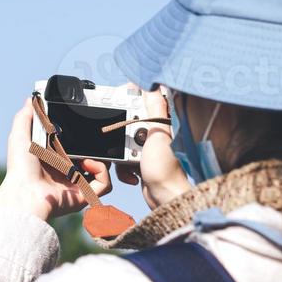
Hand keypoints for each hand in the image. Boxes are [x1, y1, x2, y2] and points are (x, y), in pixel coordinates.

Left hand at [0, 98, 112, 221]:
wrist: (25, 192)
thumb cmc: (20, 168)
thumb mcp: (20, 136)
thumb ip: (26, 116)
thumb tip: (32, 98)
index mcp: (54, 158)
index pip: (76, 145)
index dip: (83, 137)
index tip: (86, 127)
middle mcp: (67, 172)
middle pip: (93, 157)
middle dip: (98, 148)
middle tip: (95, 140)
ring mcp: (77, 184)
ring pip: (102, 170)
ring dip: (101, 159)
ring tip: (86, 156)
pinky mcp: (85, 195)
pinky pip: (105, 184)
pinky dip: (102, 171)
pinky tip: (88, 165)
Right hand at [113, 87, 189, 208]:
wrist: (164, 198)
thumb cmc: (166, 169)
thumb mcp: (158, 133)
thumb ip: (154, 107)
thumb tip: (154, 83)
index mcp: (161, 121)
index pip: (143, 99)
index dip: (128, 96)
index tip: (115, 96)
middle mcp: (155, 133)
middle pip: (127, 121)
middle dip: (121, 132)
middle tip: (126, 140)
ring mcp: (147, 149)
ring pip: (122, 142)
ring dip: (121, 154)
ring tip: (132, 162)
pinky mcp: (140, 163)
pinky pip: (122, 159)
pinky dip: (123, 168)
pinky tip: (132, 174)